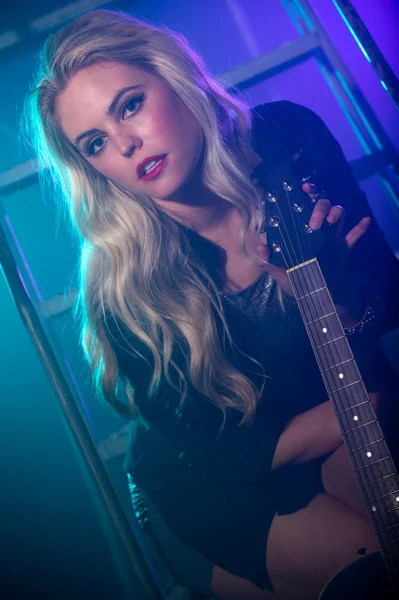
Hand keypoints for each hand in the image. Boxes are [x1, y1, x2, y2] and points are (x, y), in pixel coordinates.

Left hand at [253, 183, 370, 316]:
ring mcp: (331, 237)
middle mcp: (317, 230)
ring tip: (330, 221)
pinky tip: (365, 220)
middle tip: (315, 222)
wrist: (317, 296)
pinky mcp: (343, 248)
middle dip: (319, 207)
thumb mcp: (280, 273)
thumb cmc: (297, 281)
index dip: (305, 193)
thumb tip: (260, 246)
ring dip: (336, 212)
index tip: (303, 188)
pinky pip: (354, 235)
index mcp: (301, 232)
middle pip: (323, 205)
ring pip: (338, 214)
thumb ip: (270, 261)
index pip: (303, 206)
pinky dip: (360, 228)